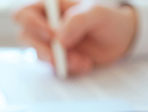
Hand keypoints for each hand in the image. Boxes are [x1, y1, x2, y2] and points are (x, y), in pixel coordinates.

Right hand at [14, 0, 136, 75]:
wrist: (122, 40)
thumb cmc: (109, 20)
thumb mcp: (97, 14)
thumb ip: (77, 20)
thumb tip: (58, 38)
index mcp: (51, 7)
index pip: (24, 13)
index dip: (32, 25)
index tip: (52, 35)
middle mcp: (46, 24)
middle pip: (26, 36)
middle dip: (44, 48)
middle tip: (61, 55)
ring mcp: (51, 43)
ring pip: (40, 54)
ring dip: (60, 61)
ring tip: (84, 60)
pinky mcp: (59, 59)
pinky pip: (54, 67)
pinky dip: (69, 68)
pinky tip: (86, 64)